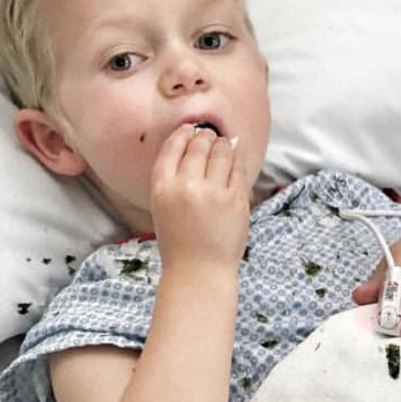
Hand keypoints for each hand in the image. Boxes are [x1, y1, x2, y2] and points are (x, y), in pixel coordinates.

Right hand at [150, 124, 250, 270]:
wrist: (199, 271)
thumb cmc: (179, 242)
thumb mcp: (162, 207)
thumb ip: (172, 178)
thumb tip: (192, 141)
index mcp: (162, 187)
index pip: (173, 146)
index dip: (183, 133)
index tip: (190, 129)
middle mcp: (186, 186)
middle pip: (198, 145)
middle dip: (205, 137)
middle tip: (210, 136)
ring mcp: (213, 192)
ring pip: (221, 152)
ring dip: (223, 144)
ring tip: (223, 144)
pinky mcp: (235, 200)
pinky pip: (238, 168)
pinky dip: (237, 157)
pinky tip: (236, 154)